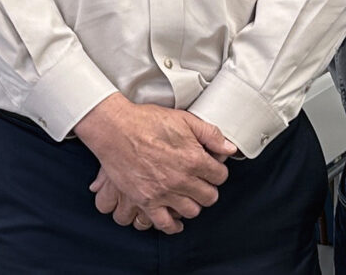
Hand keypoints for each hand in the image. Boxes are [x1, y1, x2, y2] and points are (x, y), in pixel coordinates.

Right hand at [73, 94, 236, 233]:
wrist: (115, 130)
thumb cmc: (147, 122)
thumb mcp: (184, 119)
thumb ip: (211, 134)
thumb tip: (230, 148)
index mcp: (194, 159)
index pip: (220, 176)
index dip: (217, 172)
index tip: (211, 169)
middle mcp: (181, 179)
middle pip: (209, 197)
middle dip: (208, 189)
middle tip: (201, 183)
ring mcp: (163, 192)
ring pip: (191, 211)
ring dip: (193, 205)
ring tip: (188, 196)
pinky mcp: (146, 201)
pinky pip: (164, 223)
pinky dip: (173, 225)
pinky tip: (176, 219)